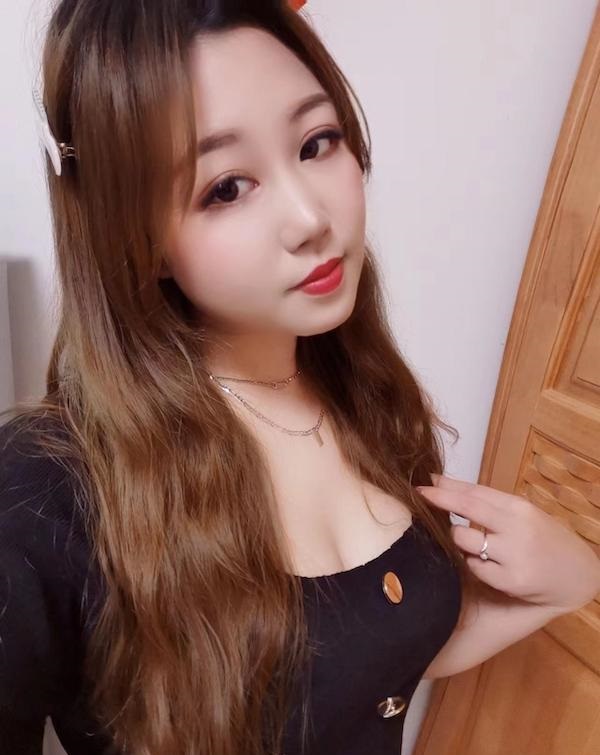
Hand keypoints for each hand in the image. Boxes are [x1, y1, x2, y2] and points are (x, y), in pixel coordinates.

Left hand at [416, 473, 599, 612]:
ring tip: (463, 541)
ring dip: (456, 540)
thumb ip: (484, 501)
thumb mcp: (519, 514)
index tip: (423, 483)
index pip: (475, 492)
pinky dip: (473, 564)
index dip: (445, 488)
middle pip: (468, 508)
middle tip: (420, 497)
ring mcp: (515, 555)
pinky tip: (482, 563)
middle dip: (439, 500)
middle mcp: (517, 527)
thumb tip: (440, 483)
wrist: (576, 573)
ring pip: (465, 541)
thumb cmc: (541, 538)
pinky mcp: (512, 581)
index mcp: (518, 507)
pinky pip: (475, 568)